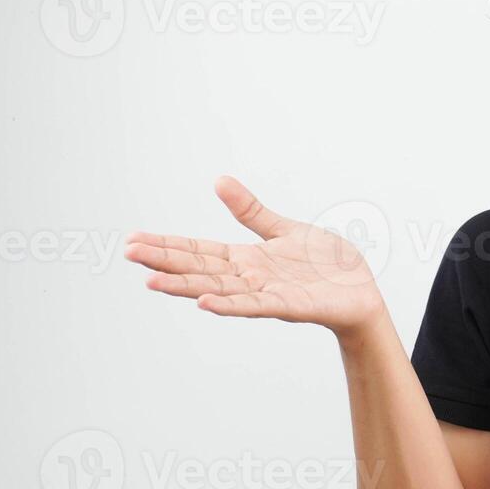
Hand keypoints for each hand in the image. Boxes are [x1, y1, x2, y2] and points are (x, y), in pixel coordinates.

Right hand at [124, 175, 387, 339]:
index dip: (168, 244)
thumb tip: (218, 180)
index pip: (199, 250)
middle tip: (128, 253)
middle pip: (199, 269)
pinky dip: (229, 306)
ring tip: (152, 281)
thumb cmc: (326, 264)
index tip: (132, 239)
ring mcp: (267, 294)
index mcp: (247, 259)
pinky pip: (255, 307)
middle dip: (164, 261)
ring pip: (218, 291)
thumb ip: (251, 211)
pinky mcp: (289, 307)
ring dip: (186, 287)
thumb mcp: (285, 229)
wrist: (361, 290)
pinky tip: (204, 303)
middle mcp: (250, 278)